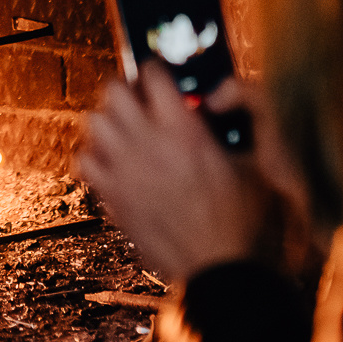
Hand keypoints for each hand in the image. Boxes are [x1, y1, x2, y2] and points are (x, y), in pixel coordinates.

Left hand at [74, 64, 281, 283]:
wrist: (221, 271)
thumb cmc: (244, 220)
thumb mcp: (259, 162)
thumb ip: (245, 118)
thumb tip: (219, 95)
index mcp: (185, 131)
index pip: (152, 74)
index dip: (156, 70)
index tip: (160, 76)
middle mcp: (148, 144)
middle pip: (112, 90)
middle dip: (125, 89)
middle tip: (139, 100)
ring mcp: (124, 171)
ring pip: (93, 121)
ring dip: (108, 120)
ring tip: (126, 131)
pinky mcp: (112, 198)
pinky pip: (83, 160)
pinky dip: (93, 155)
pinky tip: (113, 163)